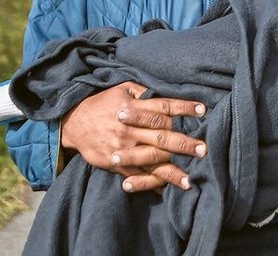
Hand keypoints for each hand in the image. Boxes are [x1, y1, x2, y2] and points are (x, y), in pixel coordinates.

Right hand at [60, 81, 206, 192]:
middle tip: (203, 149)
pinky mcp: (117, 165)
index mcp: (134, 108)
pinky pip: (138, 175)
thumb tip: (167, 91)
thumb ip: (144, 91)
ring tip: (191, 177)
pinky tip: (167, 189)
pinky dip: (152, 184)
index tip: (203, 110)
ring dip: (172, 170)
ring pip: (152, 160)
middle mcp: (131, 130)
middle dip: (184, 143)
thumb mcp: (122, 89)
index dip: (184, 107)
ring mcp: (124, 149)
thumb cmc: (103, 103)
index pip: (164, 107)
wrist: (74, 123)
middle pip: (162, 136)